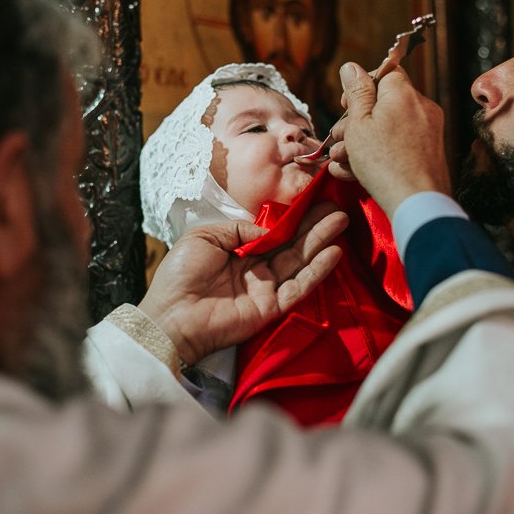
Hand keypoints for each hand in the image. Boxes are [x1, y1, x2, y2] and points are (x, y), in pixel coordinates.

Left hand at [138, 204, 346, 364]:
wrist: (171, 315)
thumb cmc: (181, 274)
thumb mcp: (205, 236)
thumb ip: (239, 228)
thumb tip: (269, 230)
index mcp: (238, 251)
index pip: (272, 232)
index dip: (291, 217)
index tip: (312, 199)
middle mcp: (256, 269)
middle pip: (291, 244)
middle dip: (314, 225)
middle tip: (337, 207)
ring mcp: (266, 288)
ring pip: (299, 261)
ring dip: (321, 241)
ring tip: (341, 220)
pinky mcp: (272, 308)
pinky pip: (298, 287)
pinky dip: (317, 271)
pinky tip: (334, 252)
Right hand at [328, 61, 450, 218]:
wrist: (415, 202)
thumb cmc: (384, 162)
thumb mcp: (358, 123)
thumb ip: (356, 93)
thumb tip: (350, 66)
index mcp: (404, 93)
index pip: (385, 72)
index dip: (362, 87)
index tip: (346, 105)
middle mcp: (421, 107)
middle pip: (383, 104)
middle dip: (355, 122)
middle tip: (338, 138)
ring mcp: (428, 131)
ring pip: (388, 128)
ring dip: (360, 143)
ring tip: (341, 160)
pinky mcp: (428, 153)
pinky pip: (399, 146)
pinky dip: (378, 156)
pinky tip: (355, 173)